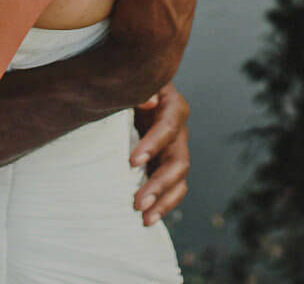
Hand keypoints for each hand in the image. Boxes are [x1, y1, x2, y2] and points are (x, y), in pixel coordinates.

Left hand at [130, 84, 189, 225]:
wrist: (124, 94)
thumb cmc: (125, 87)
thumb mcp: (130, 84)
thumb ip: (136, 90)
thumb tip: (147, 101)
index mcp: (171, 106)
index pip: (168, 126)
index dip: (153, 144)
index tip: (132, 162)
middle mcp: (178, 130)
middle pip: (178, 160)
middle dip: (159, 184)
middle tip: (138, 203)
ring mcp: (174, 150)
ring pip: (179, 179)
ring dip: (163, 200)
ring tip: (145, 218)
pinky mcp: (165, 165)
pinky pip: (172, 188)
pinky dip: (162, 204)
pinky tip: (147, 220)